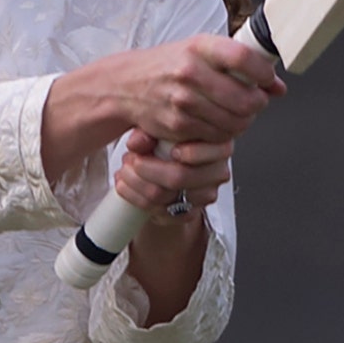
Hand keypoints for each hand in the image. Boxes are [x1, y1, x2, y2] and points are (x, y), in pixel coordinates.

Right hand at [100, 33, 285, 144]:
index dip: (264, 73)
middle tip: (254, 101)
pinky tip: (218, 122)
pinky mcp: (178, 125)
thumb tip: (278, 87)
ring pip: (236, 122)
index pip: (243, 58)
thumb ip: (240, 64)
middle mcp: (190, 72)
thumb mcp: (201, 52)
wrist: (125, 85)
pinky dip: (224, 133)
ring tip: (236, 112)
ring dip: (243, 121)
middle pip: (246, 99)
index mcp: (199, 47)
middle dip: (258, 104)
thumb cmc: (168, 65)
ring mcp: (183, 101)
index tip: (267, 79)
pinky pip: (217, 136)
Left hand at [112, 130, 233, 222]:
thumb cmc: (172, 143)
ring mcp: (205, 195)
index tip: (168, 149)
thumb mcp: (163, 129)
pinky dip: (136, 199)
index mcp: (220, 145)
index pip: (210, 152)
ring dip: (135, 184)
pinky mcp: (190, 213)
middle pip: (180, 176)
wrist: (173, 168)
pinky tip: (125, 187)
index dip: (188, 153)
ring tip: (123, 171)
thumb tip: (136, 142)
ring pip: (163, 196)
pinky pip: (160, 213)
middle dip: (146, 169)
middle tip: (129, 159)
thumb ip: (149, 131)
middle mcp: (218, 172)